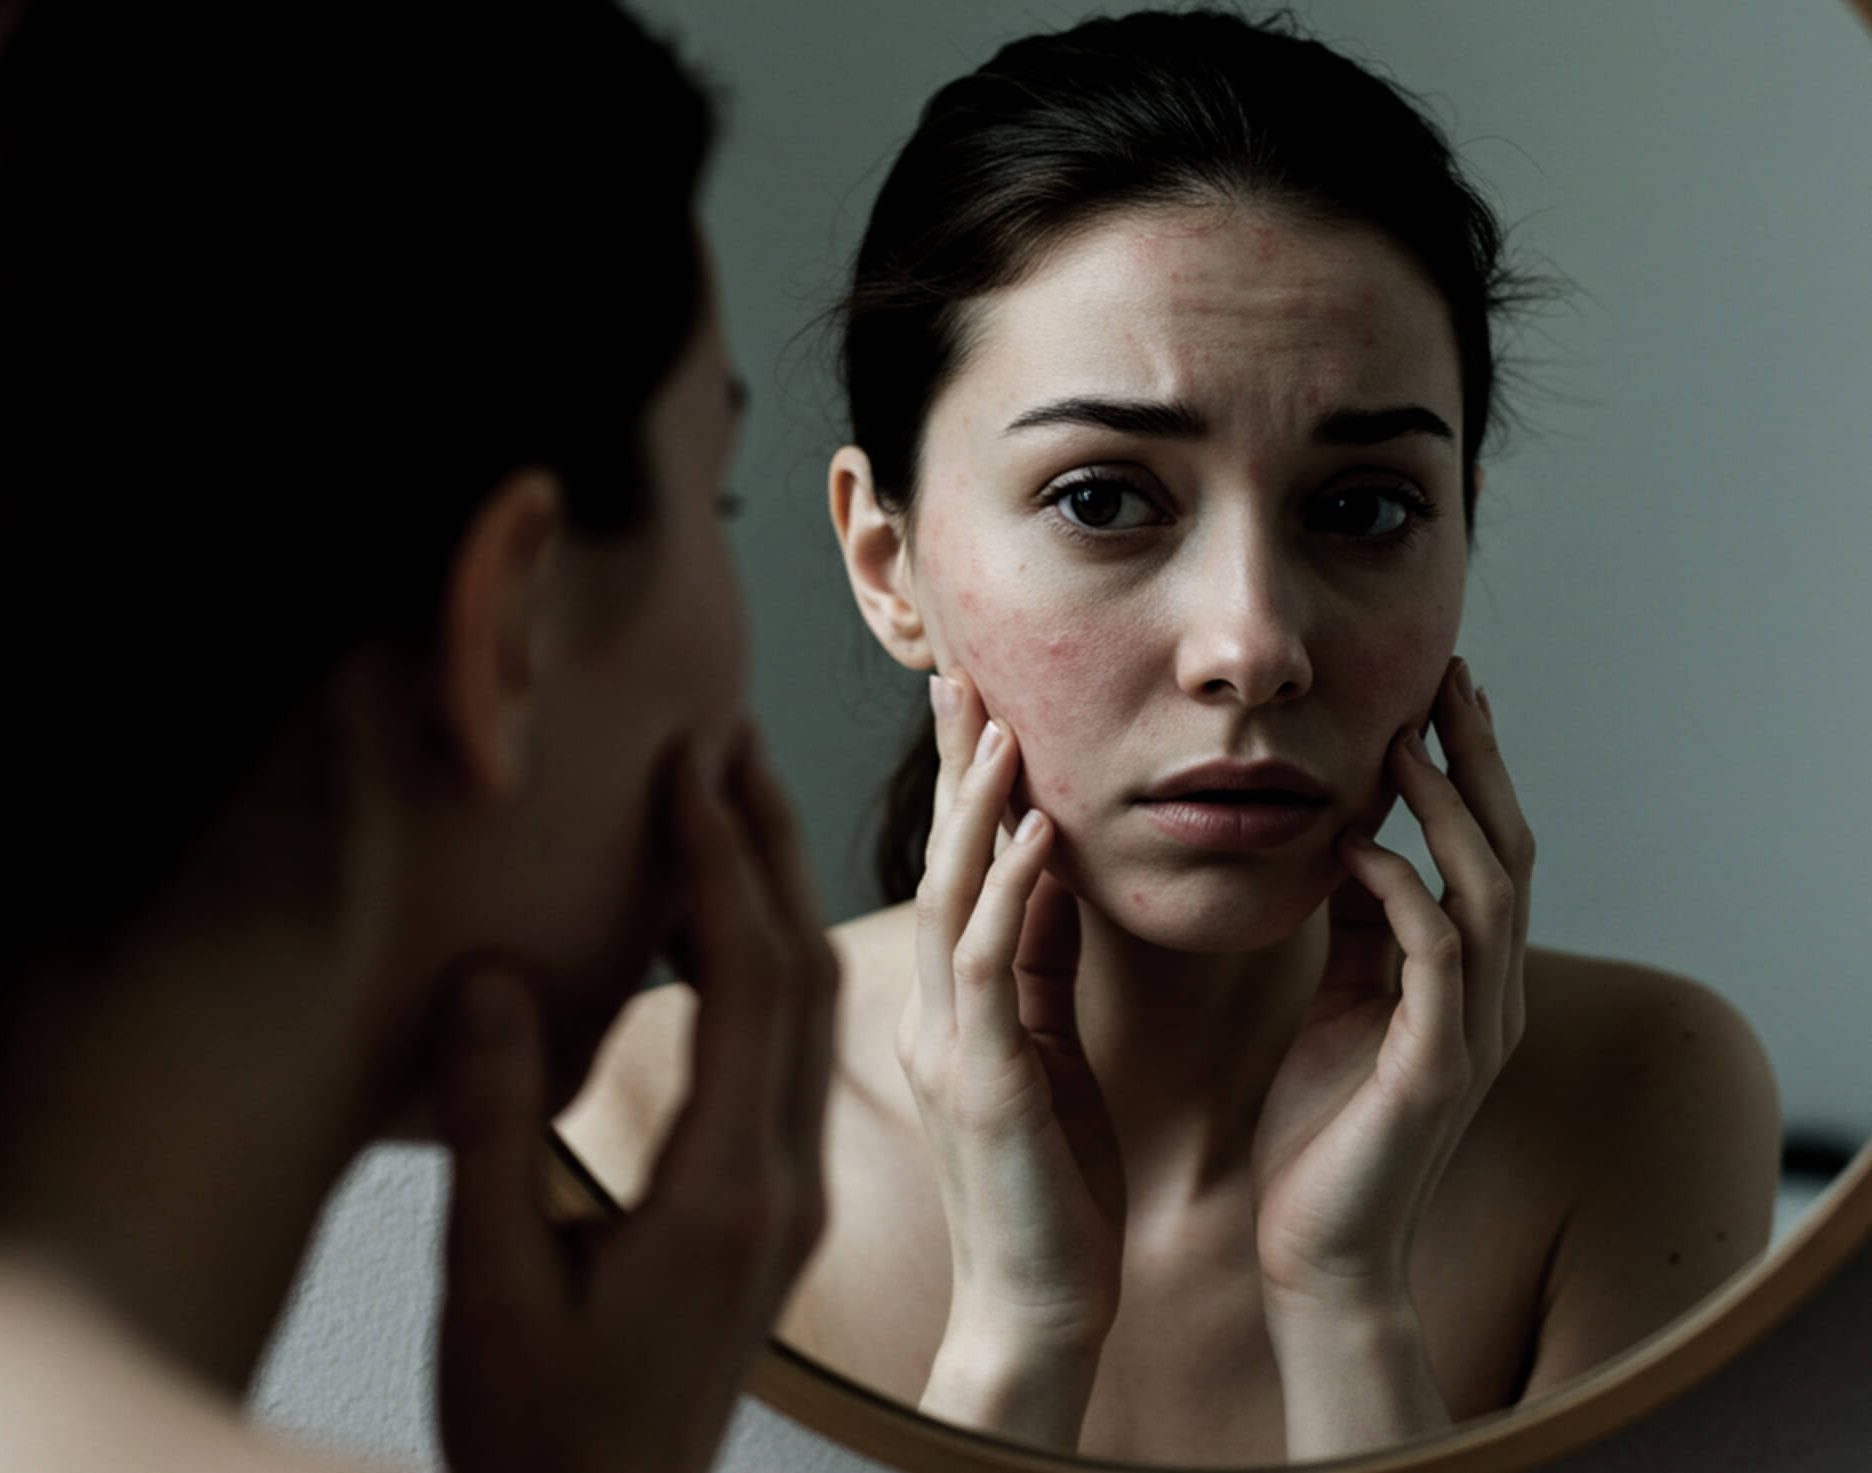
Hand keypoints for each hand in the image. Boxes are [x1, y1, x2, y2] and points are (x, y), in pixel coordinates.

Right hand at [434, 728, 837, 1472]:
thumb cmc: (541, 1436)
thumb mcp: (492, 1285)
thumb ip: (496, 1125)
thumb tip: (491, 975)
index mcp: (728, 1196)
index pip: (750, 983)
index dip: (720, 861)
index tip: (689, 761)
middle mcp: (779, 1186)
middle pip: (803, 978)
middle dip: (769, 849)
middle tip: (728, 741)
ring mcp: (785, 1201)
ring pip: (810, 1015)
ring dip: (777, 900)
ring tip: (732, 806)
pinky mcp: (768, 1215)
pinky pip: (792, 1058)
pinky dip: (766, 967)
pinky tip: (720, 938)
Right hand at [902, 671, 1123, 1445]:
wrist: (1038, 1307)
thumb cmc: (1050, 1190)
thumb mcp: (1043, 1054)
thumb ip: (1036, 966)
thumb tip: (1051, 875)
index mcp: (947, 1009)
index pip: (948, 874)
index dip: (956, 786)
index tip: (973, 702)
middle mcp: (930, 1015)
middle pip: (934, 863)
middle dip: (947, 769)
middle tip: (959, 675)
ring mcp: (945, 1045)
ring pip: (950, 898)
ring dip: (973, 807)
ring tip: (996, 724)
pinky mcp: (980, 1080)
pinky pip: (991, 964)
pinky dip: (1010, 889)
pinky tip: (1035, 829)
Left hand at [1252, 655, 1531, 1316]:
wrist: (1319, 1248)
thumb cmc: (1319, 1129)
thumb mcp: (1339, 1005)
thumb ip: (1359, 933)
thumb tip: (1348, 844)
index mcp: (1468, 981)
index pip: (1485, 852)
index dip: (1467, 773)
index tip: (1434, 698)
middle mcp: (1491, 998)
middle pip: (1507, 851)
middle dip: (1476, 763)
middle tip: (1444, 682)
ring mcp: (1473, 1032)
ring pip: (1489, 892)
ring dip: (1447, 813)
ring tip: (1405, 745)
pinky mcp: (1437, 1068)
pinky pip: (1436, 957)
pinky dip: (1402, 893)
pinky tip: (1356, 852)